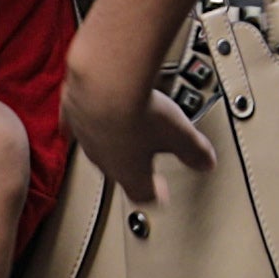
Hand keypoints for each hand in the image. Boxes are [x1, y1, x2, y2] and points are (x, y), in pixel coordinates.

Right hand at [58, 35, 205, 208]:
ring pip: (98, 145)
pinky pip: (76, 121)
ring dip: (111, 140)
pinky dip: (84, 118)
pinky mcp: (72, 111)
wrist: (104, 81)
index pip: (142, 194)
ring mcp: (85, 136)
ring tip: (124, 127)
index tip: (160, 194)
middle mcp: (103, 159)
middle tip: (144, 163)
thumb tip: (206, 162)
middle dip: (132, 167)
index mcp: (129, 172)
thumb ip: (194, 151)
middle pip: (119, 171)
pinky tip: (86, 111)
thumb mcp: (180, 133)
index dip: (154, 195)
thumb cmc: (138, 111)